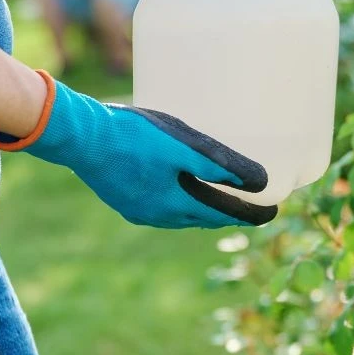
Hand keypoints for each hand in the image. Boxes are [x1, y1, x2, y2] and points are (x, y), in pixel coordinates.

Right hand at [0, 72, 276, 228]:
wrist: (80, 136)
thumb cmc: (134, 136)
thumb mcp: (183, 146)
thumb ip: (219, 165)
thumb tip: (256, 182)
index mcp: (175, 205)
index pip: (223, 215)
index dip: (249, 214)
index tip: (273, 214)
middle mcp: (158, 215)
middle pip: (203, 218)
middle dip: (229, 214)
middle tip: (251, 207)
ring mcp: (137, 210)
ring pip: (181, 215)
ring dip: (203, 210)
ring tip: (221, 199)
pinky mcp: (123, 198)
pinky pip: (162, 206)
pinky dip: (181, 202)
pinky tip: (181, 189)